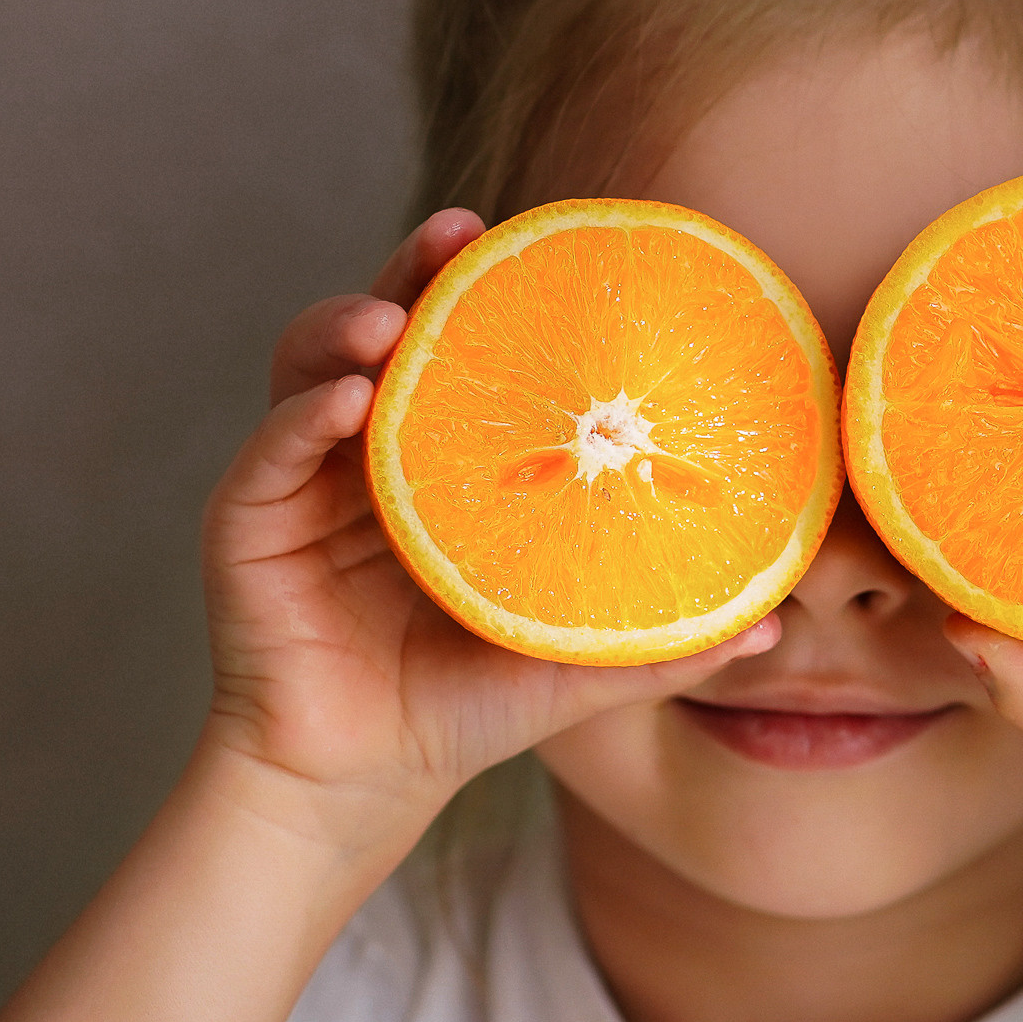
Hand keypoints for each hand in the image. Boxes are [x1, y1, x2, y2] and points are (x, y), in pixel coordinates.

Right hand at [199, 210, 777, 863]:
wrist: (361, 787)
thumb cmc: (463, 709)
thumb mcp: (573, 665)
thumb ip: (661, 640)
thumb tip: (774, 627)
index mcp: (441, 463)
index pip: (459, 349)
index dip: (482, 287)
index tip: (526, 237)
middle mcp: (367, 453)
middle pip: (383, 331)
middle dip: (413, 270)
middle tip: (459, 234)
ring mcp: (301, 483)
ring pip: (310, 367)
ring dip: (348, 328)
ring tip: (395, 323)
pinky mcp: (247, 525)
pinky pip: (267, 452)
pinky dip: (301, 417)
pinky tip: (348, 402)